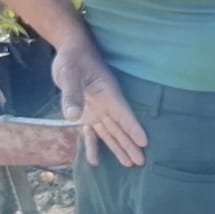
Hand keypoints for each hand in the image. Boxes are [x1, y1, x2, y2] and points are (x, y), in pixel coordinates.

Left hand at [53, 41, 145, 166]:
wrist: (71, 49)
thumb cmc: (73, 58)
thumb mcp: (69, 73)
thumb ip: (72, 94)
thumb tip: (72, 118)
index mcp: (107, 93)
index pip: (123, 114)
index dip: (133, 128)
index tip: (144, 142)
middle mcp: (105, 104)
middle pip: (120, 127)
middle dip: (130, 144)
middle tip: (141, 161)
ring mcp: (97, 109)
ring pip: (110, 132)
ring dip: (118, 147)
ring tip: (130, 163)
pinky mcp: (86, 112)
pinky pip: (91, 132)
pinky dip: (93, 146)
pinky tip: (95, 161)